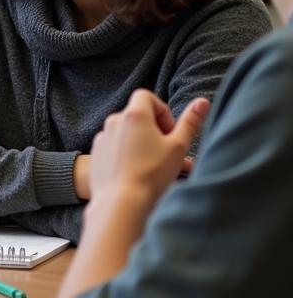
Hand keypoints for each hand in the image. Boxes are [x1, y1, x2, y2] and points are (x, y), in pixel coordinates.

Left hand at [88, 91, 209, 210]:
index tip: (170, 132)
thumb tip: (202, 101)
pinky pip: (115, 147)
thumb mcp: (178, 147)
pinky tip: (138, 172)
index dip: (161, 111)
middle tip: (168, 152)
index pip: (146, 96)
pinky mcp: (96, 153)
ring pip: (127, 134)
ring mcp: (102, 137)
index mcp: (134, 114)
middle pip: (137, 116)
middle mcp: (114, 121)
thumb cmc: (152, 172)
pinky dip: (127, 154)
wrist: (120, 201)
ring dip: (143, 144)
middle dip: (155, 130)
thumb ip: (190, 122)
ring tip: (158, 166)